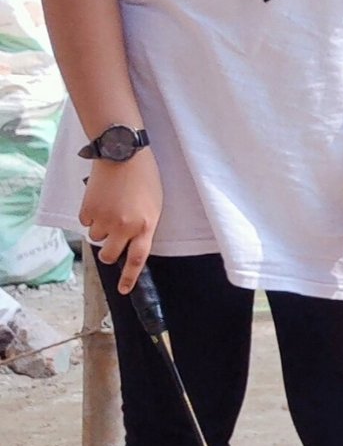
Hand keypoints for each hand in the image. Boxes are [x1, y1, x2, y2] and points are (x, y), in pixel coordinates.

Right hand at [80, 153, 162, 293]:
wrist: (122, 155)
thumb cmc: (144, 177)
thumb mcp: (154, 204)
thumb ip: (144, 225)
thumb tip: (132, 241)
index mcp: (146, 226)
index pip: (138, 258)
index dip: (129, 277)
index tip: (123, 290)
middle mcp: (124, 227)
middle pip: (110, 255)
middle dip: (109, 253)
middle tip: (111, 241)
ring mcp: (104, 219)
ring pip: (96, 238)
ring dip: (101, 228)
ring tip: (110, 207)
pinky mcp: (87, 209)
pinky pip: (85, 222)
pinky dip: (91, 215)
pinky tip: (100, 199)